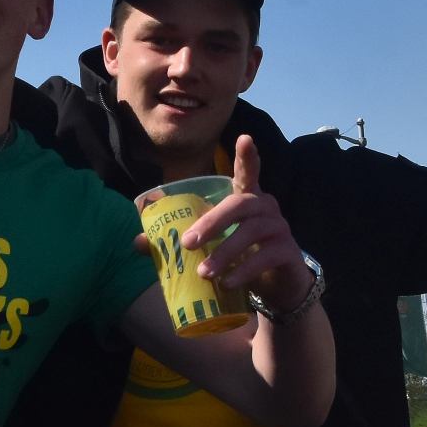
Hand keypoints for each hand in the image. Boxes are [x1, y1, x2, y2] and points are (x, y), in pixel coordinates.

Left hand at [184, 136, 313, 307]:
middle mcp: (266, 208)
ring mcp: (280, 229)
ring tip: (204, 272)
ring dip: (225, 252)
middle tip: (188, 243)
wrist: (277, 288)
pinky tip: (227, 283)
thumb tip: (138, 242)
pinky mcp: (288, 252)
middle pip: (240, 205)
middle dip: (212, 222)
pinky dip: (244, 270)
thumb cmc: (241, 258)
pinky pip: (266, 257)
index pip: (248, 173)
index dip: (247, 157)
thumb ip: (180, 240)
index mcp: (247, 201)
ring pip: (252, 231)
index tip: (245, 137)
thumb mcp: (213, 247)